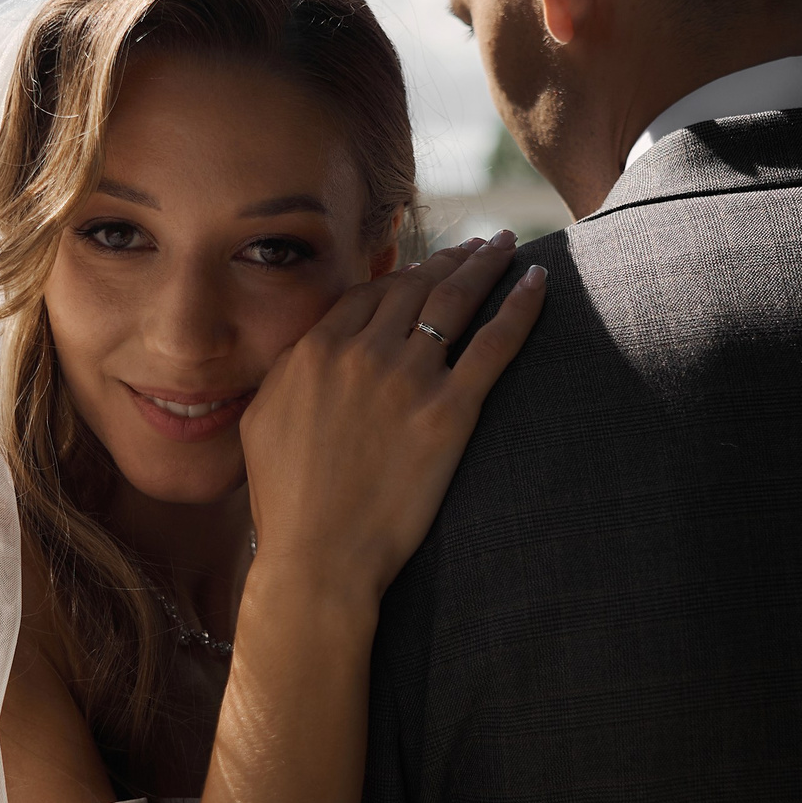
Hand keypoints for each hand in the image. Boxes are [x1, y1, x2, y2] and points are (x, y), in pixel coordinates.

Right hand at [238, 231, 547, 606]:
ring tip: (507, 246)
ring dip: (485, 265)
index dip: (403, 274)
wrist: (318, 556)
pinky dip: (522, 306)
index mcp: (315, 351)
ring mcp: (409, 379)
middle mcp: (363, 353)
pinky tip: (540, 280)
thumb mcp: (261, 421)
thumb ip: (286, 372)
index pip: (369, 293)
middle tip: (478, 246)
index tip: (425, 270)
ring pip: (455, 301)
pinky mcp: (451, 412)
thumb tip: (305, 350)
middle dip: (450, 259)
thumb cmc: (285, 503)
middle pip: (415, 286)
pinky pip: (496, 343)